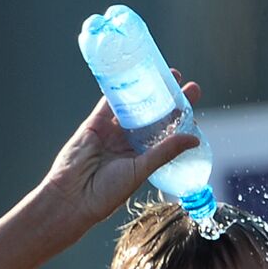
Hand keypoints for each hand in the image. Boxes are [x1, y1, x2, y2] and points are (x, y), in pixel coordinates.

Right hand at [40, 73, 202, 229]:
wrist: (73, 194)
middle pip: (154, 116)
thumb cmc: (107, 191)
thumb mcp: (142, 169)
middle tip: (189, 86)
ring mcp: (112, 131)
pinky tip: (133, 74)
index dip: (181, 120)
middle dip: (171, 100)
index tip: (194, 108)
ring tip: (168, 75)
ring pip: (134, 105)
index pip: (167, 133)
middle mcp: (130, 142)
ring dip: (149, 90)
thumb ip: (165, 152)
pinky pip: (108, 101)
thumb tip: (194, 139)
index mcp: (144, 156)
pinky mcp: (95, 123)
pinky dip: (119, 87)